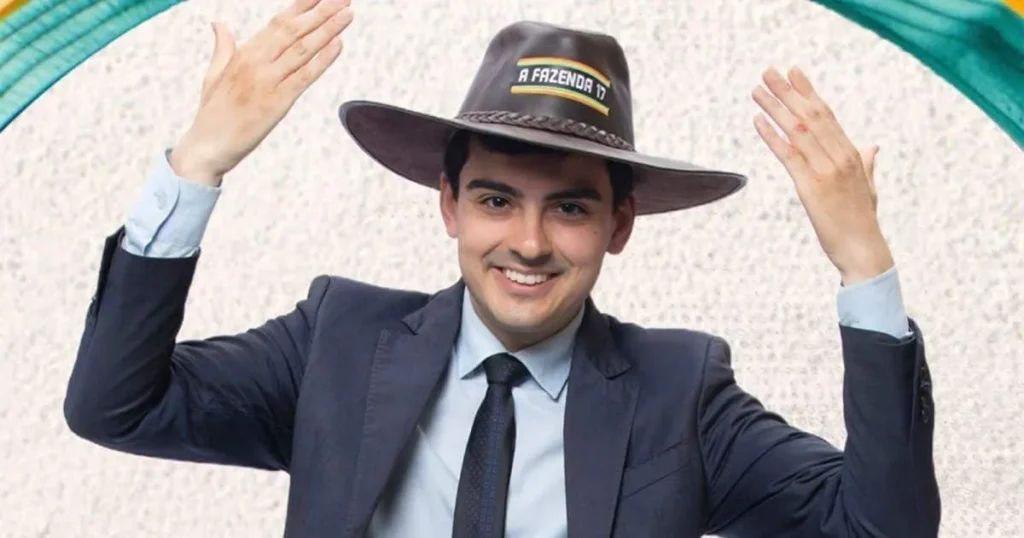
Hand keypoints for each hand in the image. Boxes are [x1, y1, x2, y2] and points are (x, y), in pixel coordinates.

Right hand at [170, 0, 354, 185]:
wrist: (207, 147)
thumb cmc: (213, 114)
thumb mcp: (214, 74)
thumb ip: (223, 48)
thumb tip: (219, 24)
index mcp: (243, 54)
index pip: (278, 23)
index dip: (302, 6)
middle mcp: (256, 63)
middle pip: (294, 30)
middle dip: (321, 11)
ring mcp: (268, 82)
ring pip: (302, 49)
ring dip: (328, 29)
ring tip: (348, 13)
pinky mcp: (278, 102)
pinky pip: (304, 76)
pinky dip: (323, 59)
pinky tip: (338, 44)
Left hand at [752, 66, 892, 284]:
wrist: (864, 251)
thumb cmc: (862, 221)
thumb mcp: (868, 187)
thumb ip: (867, 164)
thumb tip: (872, 147)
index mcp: (852, 155)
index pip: (827, 115)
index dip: (809, 92)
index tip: (794, 73)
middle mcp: (841, 157)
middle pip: (811, 115)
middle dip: (788, 91)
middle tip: (769, 72)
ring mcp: (826, 171)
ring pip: (798, 130)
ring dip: (776, 107)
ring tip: (758, 89)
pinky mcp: (811, 187)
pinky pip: (789, 156)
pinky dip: (772, 136)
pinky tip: (758, 121)